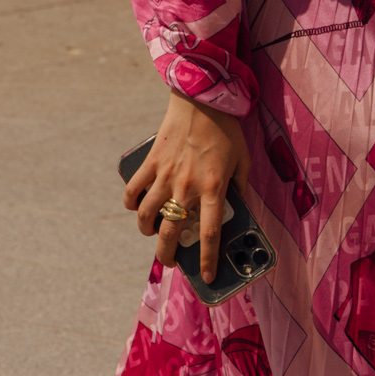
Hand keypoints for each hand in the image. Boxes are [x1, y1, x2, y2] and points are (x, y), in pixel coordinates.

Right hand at [124, 91, 249, 282]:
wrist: (202, 98)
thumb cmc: (227, 130)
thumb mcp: (243, 160)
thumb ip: (240, 187)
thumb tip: (237, 207)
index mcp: (213, 188)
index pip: (210, 234)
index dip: (208, 260)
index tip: (207, 277)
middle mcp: (187, 186)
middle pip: (171, 232)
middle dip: (169, 254)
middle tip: (172, 260)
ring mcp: (166, 175)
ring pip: (147, 216)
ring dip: (147, 231)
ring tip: (151, 234)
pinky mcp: (151, 163)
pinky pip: (134, 190)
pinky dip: (131, 203)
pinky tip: (135, 208)